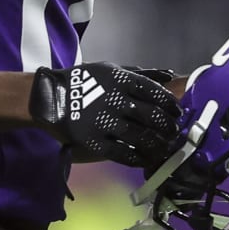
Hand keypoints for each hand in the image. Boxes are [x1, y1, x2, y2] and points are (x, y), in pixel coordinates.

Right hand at [30, 62, 179, 168]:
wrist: (51, 97)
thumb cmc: (86, 81)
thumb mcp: (112, 70)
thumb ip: (141, 74)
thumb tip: (169, 74)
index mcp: (121, 80)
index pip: (154, 92)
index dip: (170, 104)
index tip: (177, 112)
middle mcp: (115, 100)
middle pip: (151, 116)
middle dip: (167, 126)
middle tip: (173, 132)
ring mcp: (104, 122)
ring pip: (140, 136)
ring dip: (157, 144)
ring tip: (165, 147)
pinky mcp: (94, 141)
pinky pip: (122, 153)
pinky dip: (138, 158)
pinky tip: (147, 159)